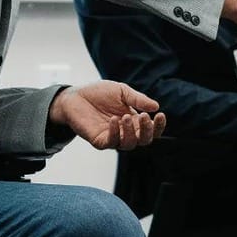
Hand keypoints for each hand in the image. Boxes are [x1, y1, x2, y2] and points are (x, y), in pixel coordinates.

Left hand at [47, 80, 166, 150]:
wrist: (75, 96)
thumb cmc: (98, 93)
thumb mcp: (122, 91)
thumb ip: (138, 99)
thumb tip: (156, 106)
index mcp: (134, 120)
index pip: (150, 129)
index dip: (158, 125)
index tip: (161, 115)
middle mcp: (125, 131)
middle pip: (143, 140)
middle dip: (148, 131)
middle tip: (145, 117)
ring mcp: (113, 137)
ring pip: (129, 144)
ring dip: (131, 132)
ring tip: (126, 117)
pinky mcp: (99, 140)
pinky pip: (111, 142)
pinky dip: (115, 133)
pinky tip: (114, 120)